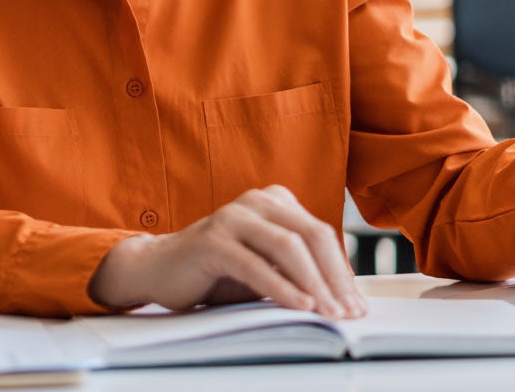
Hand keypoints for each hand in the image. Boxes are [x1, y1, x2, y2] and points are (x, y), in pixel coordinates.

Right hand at [88, 185, 366, 318]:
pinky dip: (282, 287)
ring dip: (314, 284)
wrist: (158, 268)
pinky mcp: (213, 240)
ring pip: (288, 247)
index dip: (342, 271)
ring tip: (329, 312)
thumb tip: (341, 295)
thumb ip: (295, 269)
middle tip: (349, 311)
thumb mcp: (264, 266)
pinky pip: (256, 265)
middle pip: (312, 235)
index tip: (357, 304)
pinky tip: (300, 305)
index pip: (321, 235)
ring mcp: (234, 217)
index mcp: (276, 201)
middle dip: (335, 277)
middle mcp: (257, 201)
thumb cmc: (216, 271)